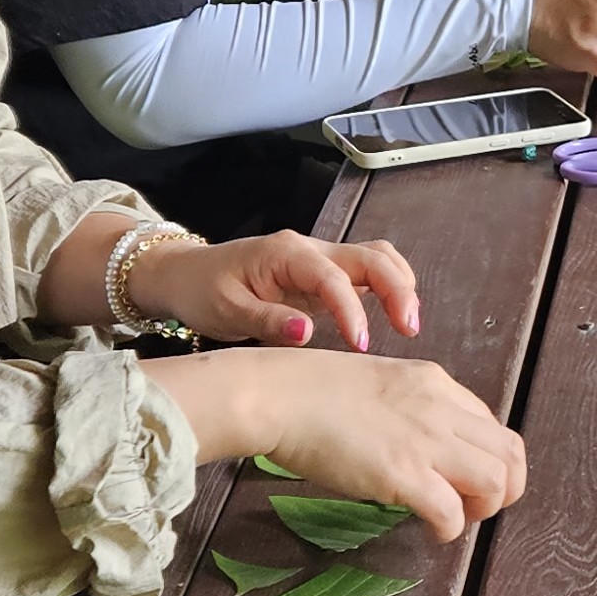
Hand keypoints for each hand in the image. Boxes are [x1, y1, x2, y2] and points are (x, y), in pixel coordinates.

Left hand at [134, 230, 420, 351]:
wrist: (186, 274)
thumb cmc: (202, 292)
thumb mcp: (226, 312)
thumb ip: (268, 321)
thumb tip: (308, 332)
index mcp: (286, 254)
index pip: (333, 278)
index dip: (352, 311)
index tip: (363, 346)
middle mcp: (310, 249)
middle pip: (371, 256)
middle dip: (397, 289)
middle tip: (410, 329)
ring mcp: (320, 259)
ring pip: (376, 257)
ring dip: (399, 284)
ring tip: (409, 323)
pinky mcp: (324, 273)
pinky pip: (366, 271)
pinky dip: (388, 287)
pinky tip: (394, 316)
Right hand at [235, 349, 525, 542]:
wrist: (277, 395)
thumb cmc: (309, 393)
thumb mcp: (379, 384)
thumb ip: (409, 409)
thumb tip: (420, 446)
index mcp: (435, 383)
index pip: (491, 425)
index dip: (489, 459)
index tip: (469, 481)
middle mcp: (441, 408)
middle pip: (510, 453)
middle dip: (505, 488)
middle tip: (477, 507)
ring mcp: (425, 441)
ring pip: (496, 481)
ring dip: (485, 510)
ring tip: (456, 519)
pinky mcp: (403, 474)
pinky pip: (452, 512)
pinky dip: (450, 530)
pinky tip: (431, 532)